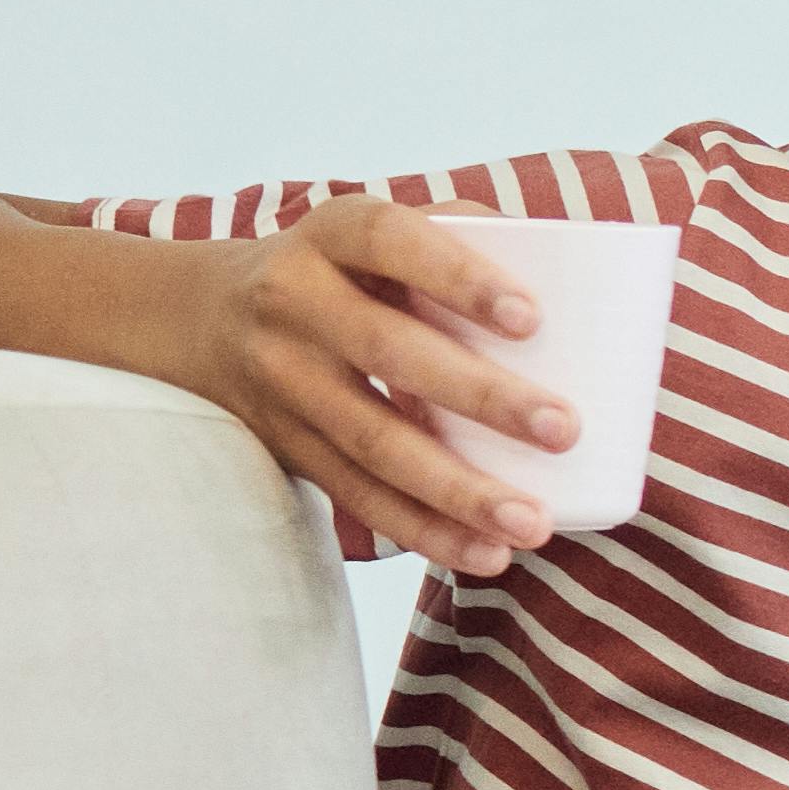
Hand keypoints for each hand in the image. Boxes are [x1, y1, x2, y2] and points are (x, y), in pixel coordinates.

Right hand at [170, 194, 586, 578]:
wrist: (203, 316)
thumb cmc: (344, 272)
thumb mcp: (379, 236)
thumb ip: (464, 240)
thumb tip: (585, 274)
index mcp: (332, 234)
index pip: (390, 239)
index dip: (458, 276)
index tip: (531, 318)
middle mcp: (293, 300)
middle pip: (387, 351)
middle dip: (480, 396)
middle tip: (563, 429)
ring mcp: (283, 379)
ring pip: (371, 442)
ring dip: (457, 490)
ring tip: (533, 523)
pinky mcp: (287, 445)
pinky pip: (356, 496)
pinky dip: (424, 531)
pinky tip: (484, 555)